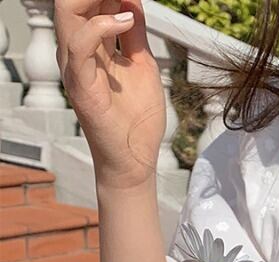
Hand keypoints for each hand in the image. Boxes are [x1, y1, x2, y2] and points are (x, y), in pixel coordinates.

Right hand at [55, 0, 164, 187]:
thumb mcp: (141, 65)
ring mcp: (75, 67)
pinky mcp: (80, 85)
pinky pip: (78, 45)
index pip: (87, 2)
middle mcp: (77, 52)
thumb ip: (134, 33)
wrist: (135, 159)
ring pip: (69, 13)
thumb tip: (131, 0)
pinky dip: (101, 25)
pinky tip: (125, 21)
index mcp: (90, 45)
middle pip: (72, 1)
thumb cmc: (137, 119)